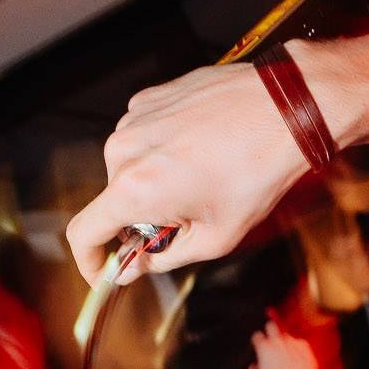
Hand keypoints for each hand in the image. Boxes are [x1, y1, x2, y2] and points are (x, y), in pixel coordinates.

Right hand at [65, 40, 368, 286]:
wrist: (285, 109)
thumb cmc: (258, 169)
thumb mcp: (216, 236)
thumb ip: (164, 259)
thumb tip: (135, 267)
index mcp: (134, 189)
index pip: (83, 234)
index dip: (89, 261)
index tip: (105, 270)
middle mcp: (123, 149)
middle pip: (113, 201)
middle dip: (142, 219)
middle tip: (187, 218)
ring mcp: (134, 118)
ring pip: (129, 170)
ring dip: (155, 185)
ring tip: (203, 179)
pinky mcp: (150, 98)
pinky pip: (144, 140)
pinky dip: (164, 155)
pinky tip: (203, 153)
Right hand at [226, 320, 331, 368]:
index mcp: (264, 347)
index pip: (257, 336)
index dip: (258, 341)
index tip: (260, 346)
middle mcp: (277, 340)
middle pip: (270, 326)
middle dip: (270, 330)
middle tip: (271, 339)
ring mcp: (291, 340)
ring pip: (285, 335)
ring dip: (284, 341)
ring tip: (285, 354)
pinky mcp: (302, 343)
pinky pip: (298, 342)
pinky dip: (297, 348)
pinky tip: (296, 358)